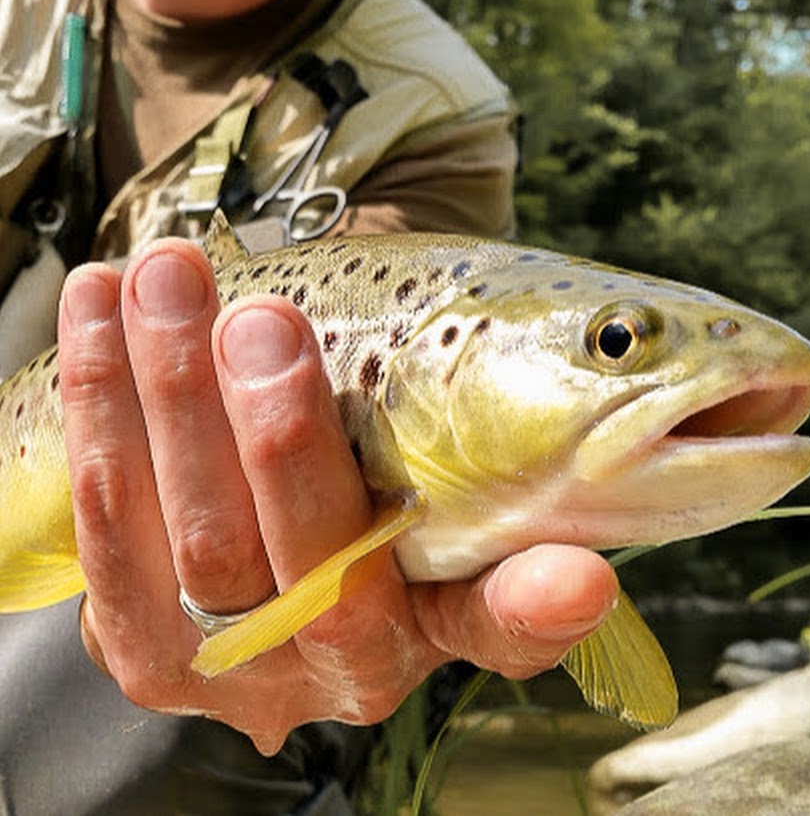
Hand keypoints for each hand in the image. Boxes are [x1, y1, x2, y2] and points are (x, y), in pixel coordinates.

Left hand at [57, 238, 617, 754]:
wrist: (266, 511)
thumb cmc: (364, 472)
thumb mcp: (430, 462)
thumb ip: (471, 443)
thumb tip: (573, 398)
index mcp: (436, 624)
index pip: (495, 625)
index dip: (531, 610)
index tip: (574, 579)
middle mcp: (343, 666)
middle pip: (315, 573)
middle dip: (280, 440)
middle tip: (261, 323)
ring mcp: (232, 667)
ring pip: (196, 542)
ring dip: (167, 398)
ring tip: (161, 281)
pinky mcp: (137, 641)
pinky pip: (103, 530)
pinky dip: (99, 408)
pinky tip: (97, 314)